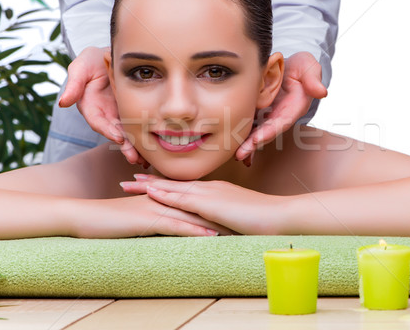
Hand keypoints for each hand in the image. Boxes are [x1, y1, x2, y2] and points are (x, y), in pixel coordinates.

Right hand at [58, 46, 147, 166]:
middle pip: (114, 133)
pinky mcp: (133, 113)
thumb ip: (74, 83)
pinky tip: (154, 149)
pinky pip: (138, 127)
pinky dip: (145, 138)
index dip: (107, 130)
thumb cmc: (93, 60)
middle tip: (134, 158)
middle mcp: (105, 115)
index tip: (118, 138)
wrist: (112, 55)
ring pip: (127, 134)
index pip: (98, 121)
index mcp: (91, 106)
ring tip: (145, 160)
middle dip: (124, 146)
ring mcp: (119, 115)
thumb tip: (63, 102)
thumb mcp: (81, 67)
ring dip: (135, 147)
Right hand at [69, 194, 231, 237]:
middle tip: (242, 218)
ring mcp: (155, 208)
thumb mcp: (134, 217)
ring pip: (191, 214)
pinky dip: (194, 230)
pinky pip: (175, 225)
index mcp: (160, 198)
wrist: (81, 216)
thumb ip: (152, 217)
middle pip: (196, 205)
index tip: (232, 212)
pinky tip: (209, 236)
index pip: (191, 200)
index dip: (212, 206)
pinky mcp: (147, 219)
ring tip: (236, 228)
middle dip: (219, 211)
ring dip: (213, 221)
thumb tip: (166, 225)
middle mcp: (161, 199)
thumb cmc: (105, 219)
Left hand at [121, 174, 290, 234]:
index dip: (166, 185)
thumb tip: (214, 230)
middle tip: (129, 179)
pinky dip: (165, 194)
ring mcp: (210, 193)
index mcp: (216, 192)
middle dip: (151, 182)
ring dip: (151, 186)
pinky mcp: (212, 203)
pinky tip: (150, 194)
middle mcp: (210, 188)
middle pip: (174, 184)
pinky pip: (184, 198)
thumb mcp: (239, 219)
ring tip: (130, 184)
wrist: (279, 215)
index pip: (185, 187)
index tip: (148, 183)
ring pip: (174, 187)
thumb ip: (225, 221)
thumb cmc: (264, 220)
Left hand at [235, 51, 326, 164]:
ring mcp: (269, 115)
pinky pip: (251, 126)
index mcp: (293, 106)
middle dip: (254, 144)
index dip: (271, 131)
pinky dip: (243, 138)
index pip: (282, 121)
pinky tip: (235, 149)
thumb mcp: (309, 67)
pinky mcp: (259, 112)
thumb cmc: (301, 66)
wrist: (290, 65)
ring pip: (257, 132)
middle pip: (267, 132)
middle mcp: (281, 115)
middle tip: (241, 154)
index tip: (259, 139)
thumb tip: (322, 92)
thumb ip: (313, 79)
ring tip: (237, 155)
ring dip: (247, 145)